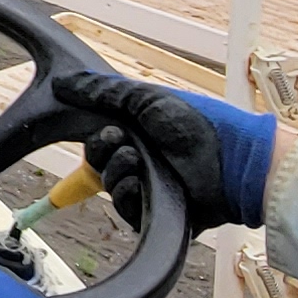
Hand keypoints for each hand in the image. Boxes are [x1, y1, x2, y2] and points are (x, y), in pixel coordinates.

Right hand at [54, 72, 275, 227]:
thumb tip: (65, 82)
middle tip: (119, 142)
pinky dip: (129, 196)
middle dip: (102, 154)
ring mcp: (150, 190)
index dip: (95, 140)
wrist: (231, 162)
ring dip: (117, 173)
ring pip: (110, 187)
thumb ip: (104, 91)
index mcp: (139, 135)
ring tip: (137, 162)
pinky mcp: (156, 215)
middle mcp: (142, 162)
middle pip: (99, 165)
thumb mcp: (146, 99)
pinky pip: (126, 211)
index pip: (99, 142)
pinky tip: (141, 184)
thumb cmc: (198, 124)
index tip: (106, 131)